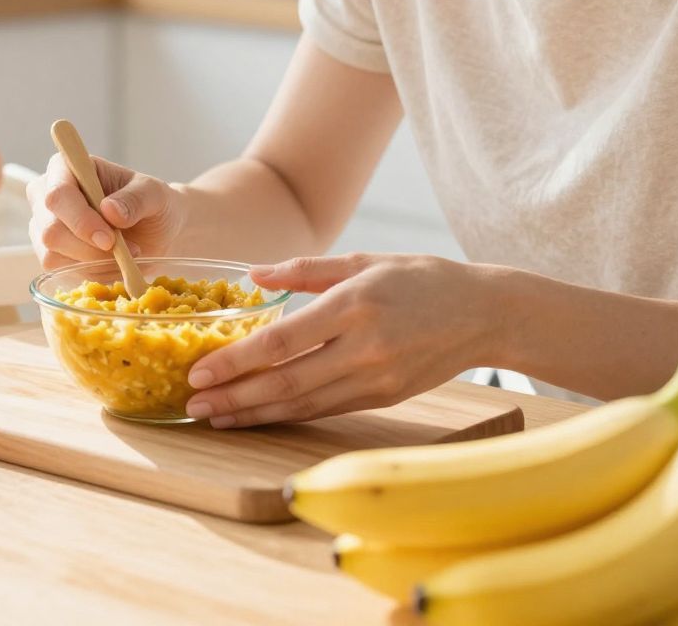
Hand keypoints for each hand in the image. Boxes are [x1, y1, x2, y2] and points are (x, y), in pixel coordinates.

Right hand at [26, 152, 188, 268]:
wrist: (157, 233)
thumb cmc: (153, 205)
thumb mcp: (155, 195)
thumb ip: (136, 198)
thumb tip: (109, 210)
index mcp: (65, 168)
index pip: (58, 194)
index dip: (80, 219)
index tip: (109, 239)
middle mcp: (46, 195)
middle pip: (50, 230)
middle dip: (89, 247)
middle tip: (126, 250)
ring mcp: (44, 226)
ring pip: (52, 255)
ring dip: (94, 261)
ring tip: (124, 253)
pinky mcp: (50, 254)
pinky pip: (61, 271)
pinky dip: (92, 271)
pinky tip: (112, 262)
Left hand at [182, 253, 500, 427]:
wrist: (486, 314)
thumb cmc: (421, 278)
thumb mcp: (363, 259)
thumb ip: (303, 269)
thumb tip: (252, 275)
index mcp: (354, 305)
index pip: (282, 341)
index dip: (236, 361)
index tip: (199, 371)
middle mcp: (364, 347)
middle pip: (285, 381)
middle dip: (234, 397)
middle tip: (191, 405)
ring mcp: (376, 378)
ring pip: (302, 404)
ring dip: (253, 414)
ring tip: (213, 418)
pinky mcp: (384, 398)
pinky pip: (324, 410)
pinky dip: (286, 416)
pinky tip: (257, 416)